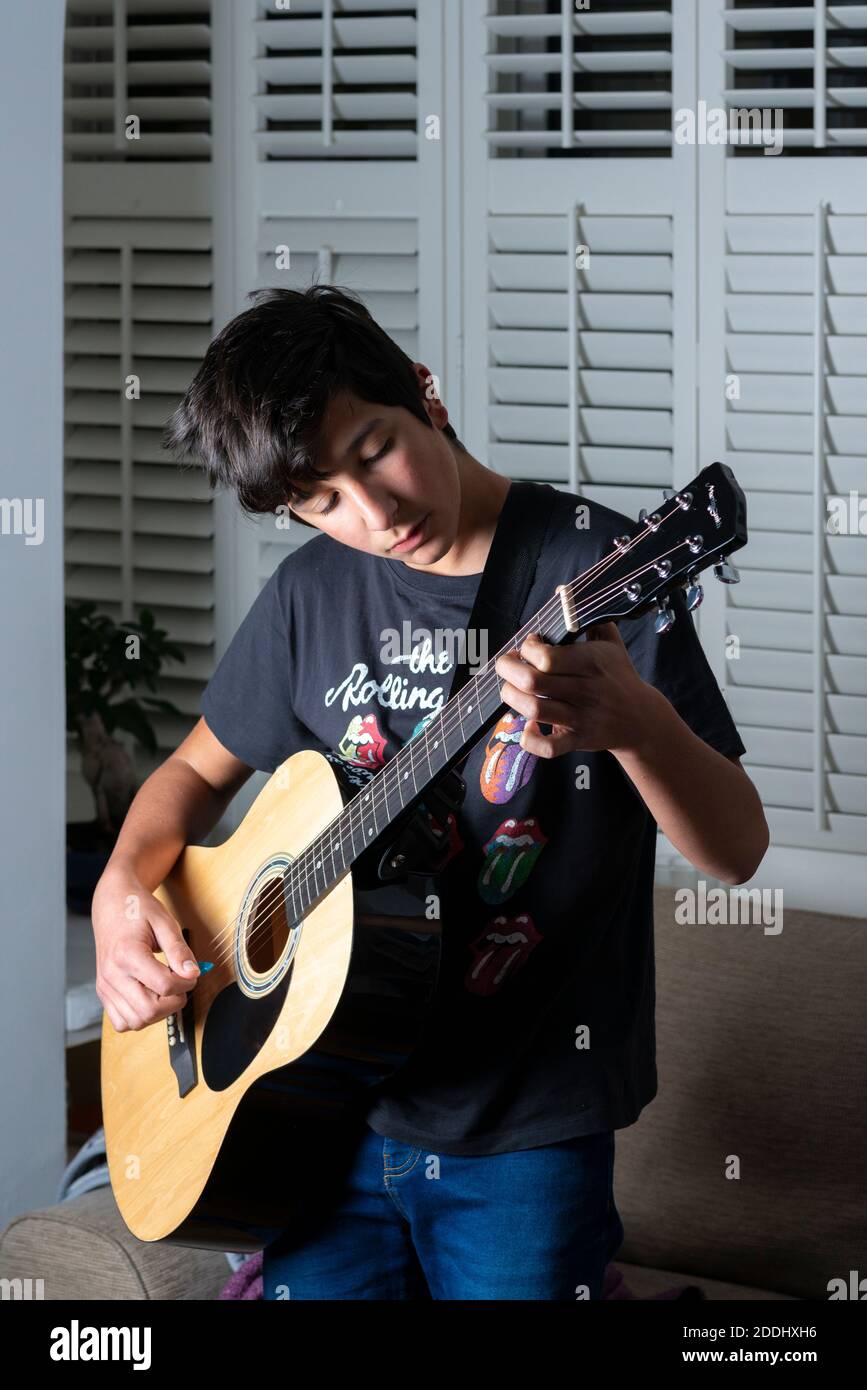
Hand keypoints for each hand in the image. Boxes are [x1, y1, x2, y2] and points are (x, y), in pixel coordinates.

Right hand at [91, 863, 200, 1031]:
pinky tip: (149, 998)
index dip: (186, 984)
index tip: (191, 974)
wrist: (112, 904)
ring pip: (135, 1022)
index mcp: (127, 954)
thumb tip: (193, 974)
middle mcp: (112, 974)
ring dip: (158, 1013)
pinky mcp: (103, 992)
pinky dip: (139, 1017)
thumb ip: (179, 950)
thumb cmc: (137, 910)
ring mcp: (105, 986)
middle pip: (149, 1010)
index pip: (164, 986)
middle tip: (181, 985)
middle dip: (174, 1002)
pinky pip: (121, 1022)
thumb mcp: (165, 922)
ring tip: (165, 991)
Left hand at [494, 623, 656, 758]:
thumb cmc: (618, 674)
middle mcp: (585, 690)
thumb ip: (588, 615)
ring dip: (512, 698)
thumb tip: (562, 591)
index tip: (528, 645)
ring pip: (534, 710)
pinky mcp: (577, 740)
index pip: (547, 655)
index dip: (528, 648)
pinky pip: (547, 748)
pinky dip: (529, 739)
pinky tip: (528, 726)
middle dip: (508, 670)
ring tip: (511, 689)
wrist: (641, 718)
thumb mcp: (610, 641)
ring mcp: (581, 717)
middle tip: (506, 665)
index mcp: (591, 662)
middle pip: (534, 681)